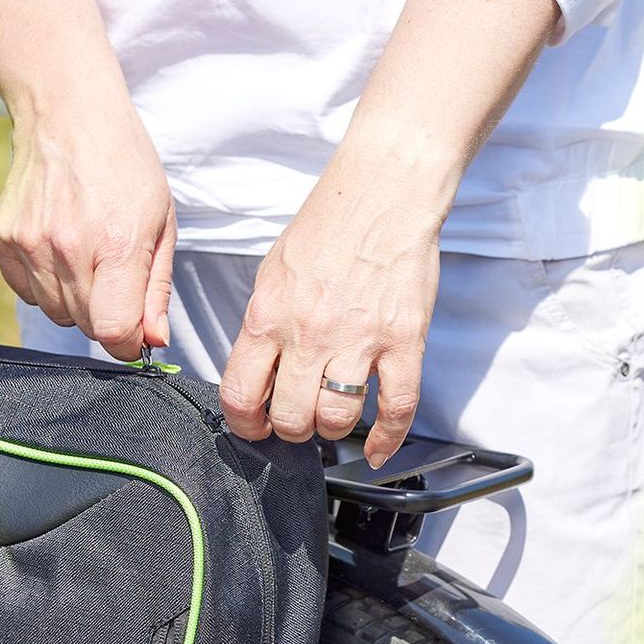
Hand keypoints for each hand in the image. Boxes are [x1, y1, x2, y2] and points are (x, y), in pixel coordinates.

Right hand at [0, 82, 174, 358]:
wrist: (69, 114)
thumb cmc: (126, 167)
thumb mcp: (162, 224)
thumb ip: (156, 289)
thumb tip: (152, 342)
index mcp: (116, 245)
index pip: (113, 331)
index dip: (127, 342)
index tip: (135, 331)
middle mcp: (68, 247)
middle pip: (85, 327)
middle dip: (106, 316)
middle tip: (115, 276)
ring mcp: (30, 243)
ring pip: (55, 313)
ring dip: (75, 301)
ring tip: (88, 256)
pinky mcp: (3, 238)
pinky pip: (26, 292)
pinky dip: (45, 284)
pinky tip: (60, 247)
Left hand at [220, 139, 443, 466]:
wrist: (383, 193)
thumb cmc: (328, 227)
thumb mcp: (272, 274)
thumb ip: (264, 326)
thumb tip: (257, 373)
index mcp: (269, 315)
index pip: (240, 394)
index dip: (245, 423)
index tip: (255, 425)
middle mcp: (309, 332)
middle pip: (290, 417)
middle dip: (292, 429)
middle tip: (299, 420)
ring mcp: (359, 339)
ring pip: (337, 418)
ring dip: (333, 428)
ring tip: (334, 415)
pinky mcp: (403, 341)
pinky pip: (396, 408)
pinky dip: (386, 439)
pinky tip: (378, 451)